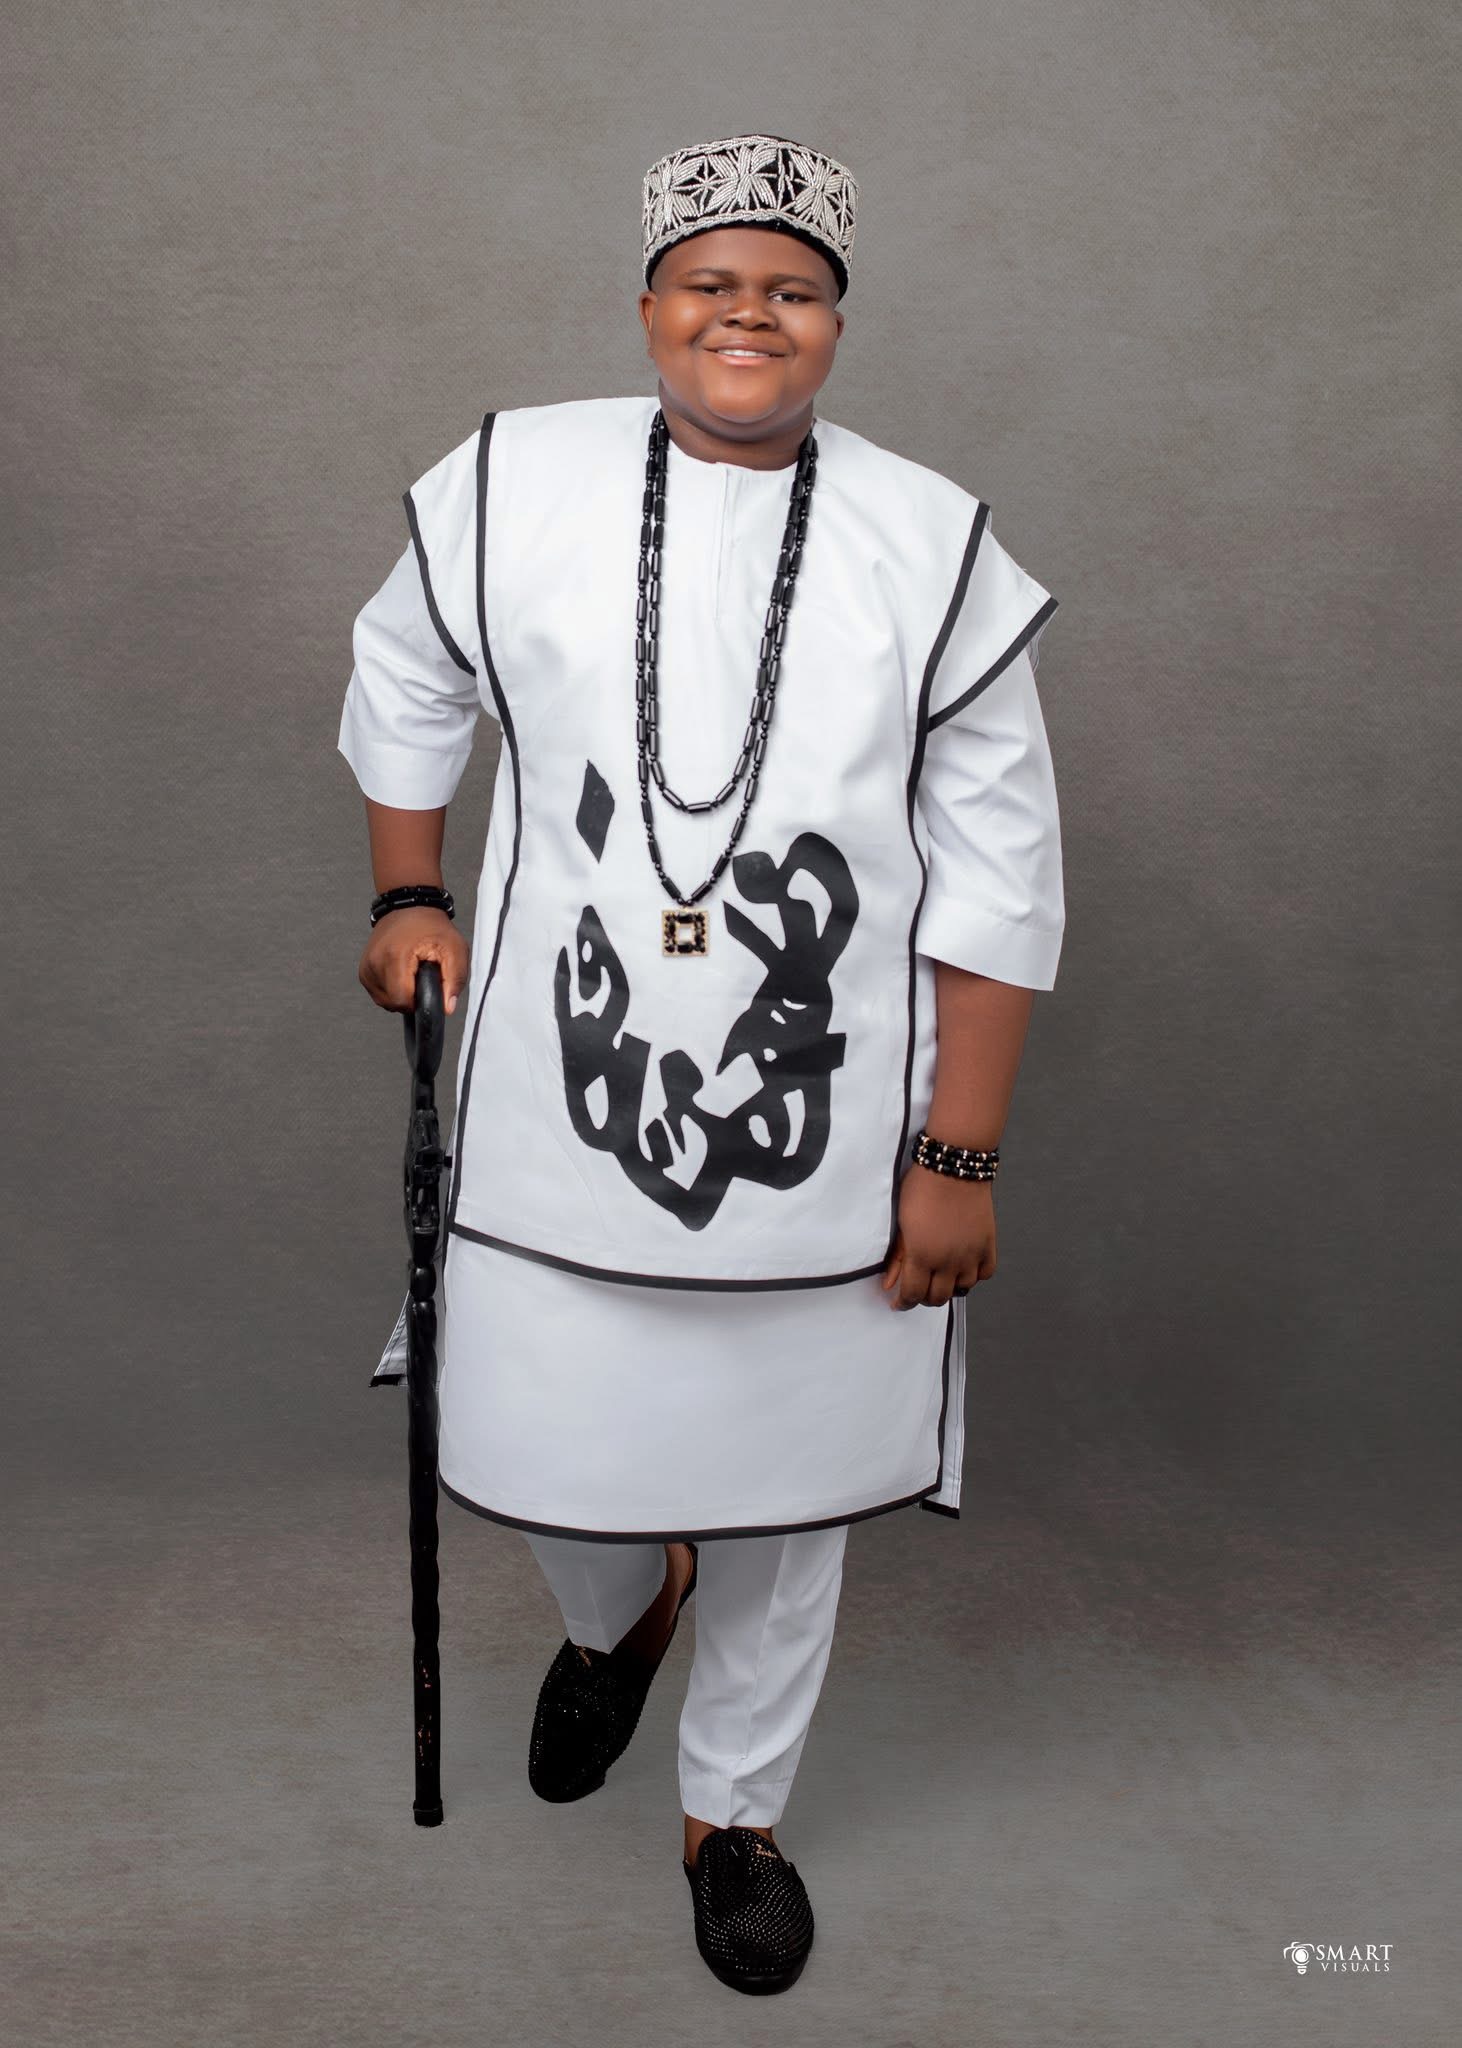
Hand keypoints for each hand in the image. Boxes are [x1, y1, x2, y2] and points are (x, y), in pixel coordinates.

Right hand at [357, 907, 469, 1015]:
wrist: (409, 906)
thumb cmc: (430, 925)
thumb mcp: (455, 948)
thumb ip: (454, 979)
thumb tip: (447, 1007)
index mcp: (395, 957)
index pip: (402, 1001)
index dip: (418, 1001)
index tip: (426, 986)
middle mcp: (375, 962)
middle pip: (393, 1004)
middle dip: (411, 997)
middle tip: (421, 976)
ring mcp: (366, 967)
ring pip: (385, 1001)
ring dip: (401, 994)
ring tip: (411, 972)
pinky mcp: (363, 971)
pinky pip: (379, 994)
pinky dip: (391, 989)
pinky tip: (401, 973)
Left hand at [880, 1165, 995, 1309]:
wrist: (952, 1166)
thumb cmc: (921, 1189)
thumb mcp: (901, 1223)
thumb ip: (897, 1257)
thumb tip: (888, 1284)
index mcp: (922, 1255)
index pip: (913, 1295)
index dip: (903, 1303)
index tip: (899, 1302)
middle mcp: (949, 1260)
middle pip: (937, 1298)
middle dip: (924, 1298)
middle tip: (918, 1289)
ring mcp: (971, 1254)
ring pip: (962, 1289)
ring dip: (949, 1288)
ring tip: (940, 1277)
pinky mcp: (988, 1244)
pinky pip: (985, 1273)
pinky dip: (974, 1275)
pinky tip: (964, 1267)